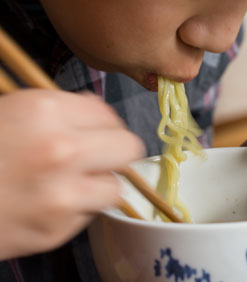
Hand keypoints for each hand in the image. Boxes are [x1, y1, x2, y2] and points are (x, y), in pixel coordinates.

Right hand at [0, 89, 144, 259]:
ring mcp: (62, 193)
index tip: (100, 132)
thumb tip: (98, 111)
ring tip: (74, 182)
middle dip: (117, 151)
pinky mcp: (58, 229)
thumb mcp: (12, 112)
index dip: (106, 124)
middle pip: (129, 148)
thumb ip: (60, 109)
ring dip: (101, 183)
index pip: (109, 115)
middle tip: (102, 156)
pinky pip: (91, 213)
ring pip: (116, 186)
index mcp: (45, 111)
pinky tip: (54, 202)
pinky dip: (81, 208)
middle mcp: (61, 149)